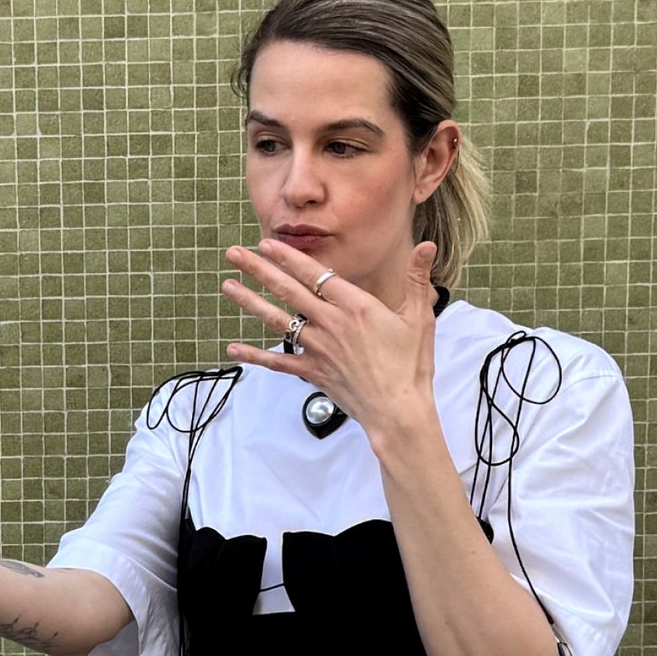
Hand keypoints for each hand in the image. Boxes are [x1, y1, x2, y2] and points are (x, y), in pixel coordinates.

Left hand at [221, 238, 441, 451]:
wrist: (398, 411)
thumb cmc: (411, 366)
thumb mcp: (419, 317)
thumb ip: (417, 279)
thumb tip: (428, 246)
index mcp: (355, 306)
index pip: (315, 274)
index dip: (289, 257)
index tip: (268, 244)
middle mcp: (331, 324)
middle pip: (288, 290)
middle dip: (259, 269)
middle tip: (235, 254)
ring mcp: (318, 349)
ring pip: (277, 320)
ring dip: (250, 302)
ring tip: (228, 286)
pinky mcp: (312, 372)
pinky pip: (278, 362)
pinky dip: (255, 356)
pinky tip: (233, 349)